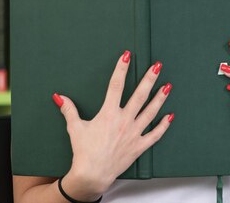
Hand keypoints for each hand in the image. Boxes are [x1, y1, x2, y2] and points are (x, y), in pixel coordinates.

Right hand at [53, 51, 172, 197]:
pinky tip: (170, 116)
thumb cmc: (83, 151)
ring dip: (160, 98)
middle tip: (157, 66)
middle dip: (149, 79)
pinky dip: (163, 125)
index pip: (116, 85)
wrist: (92, 174)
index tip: (127, 55)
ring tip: (168, 85)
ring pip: (150, 112)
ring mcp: (133, 133)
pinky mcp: (139, 146)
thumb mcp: (75, 127)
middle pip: (139, 95)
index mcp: (108, 114)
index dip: (121, 69)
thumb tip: (58, 96)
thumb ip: (69, 110)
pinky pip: (155, 134)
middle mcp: (124, 121)